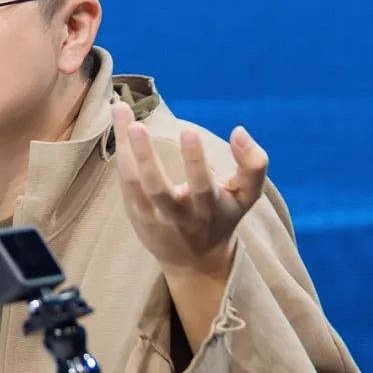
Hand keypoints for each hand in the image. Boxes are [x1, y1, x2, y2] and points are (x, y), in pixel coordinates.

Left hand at [111, 106, 268, 278]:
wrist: (195, 262)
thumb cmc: (222, 217)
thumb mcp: (246, 196)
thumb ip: (253, 165)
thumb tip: (239, 131)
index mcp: (208, 209)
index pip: (202, 186)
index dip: (195, 160)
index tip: (188, 131)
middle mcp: (177, 215)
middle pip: (157, 189)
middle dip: (146, 157)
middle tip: (138, 126)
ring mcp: (152, 216)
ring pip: (134, 183)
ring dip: (126, 148)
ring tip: (120, 110)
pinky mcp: (135, 213)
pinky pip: (125, 182)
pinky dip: (121, 154)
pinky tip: (119, 125)